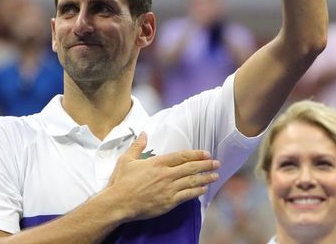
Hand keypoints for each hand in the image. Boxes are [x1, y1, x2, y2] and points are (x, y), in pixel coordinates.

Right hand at [105, 132, 219, 221]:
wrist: (118, 203)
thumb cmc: (121, 182)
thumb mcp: (126, 160)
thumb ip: (137, 146)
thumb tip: (143, 133)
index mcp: (157, 163)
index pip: (181, 156)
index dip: (195, 154)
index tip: (205, 153)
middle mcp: (166, 175)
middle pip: (190, 168)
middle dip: (205, 165)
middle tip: (216, 163)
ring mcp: (168, 189)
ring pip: (191, 181)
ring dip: (205, 178)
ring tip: (215, 175)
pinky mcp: (168, 202)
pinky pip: (187, 196)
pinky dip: (196, 192)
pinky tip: (203, 189)